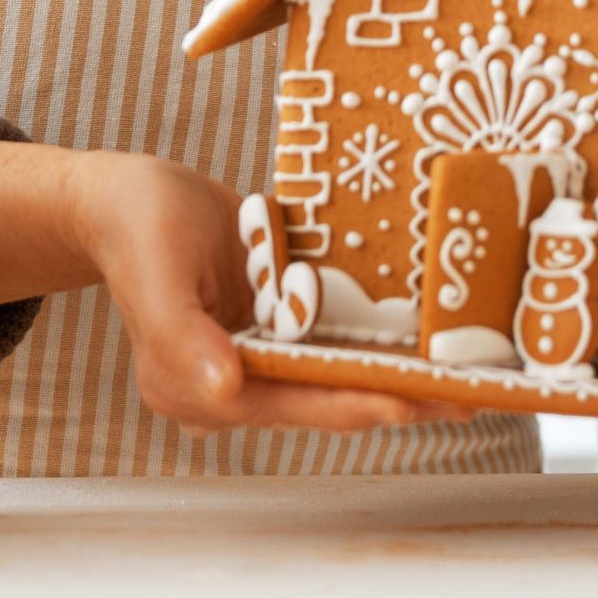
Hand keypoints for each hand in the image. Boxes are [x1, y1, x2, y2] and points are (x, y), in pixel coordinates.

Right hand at [74, 154, 460, 434]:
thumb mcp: (155, 274)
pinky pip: (332, 330)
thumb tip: (225, 389)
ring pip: (338, 366)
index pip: (291, 403)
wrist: (128, 195)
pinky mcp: (277, 320)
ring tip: (467, 369)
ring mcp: (259, 350)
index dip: (353, 402)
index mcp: (199, 387)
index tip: (410, 401)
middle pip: (326, 393)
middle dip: (397, 395)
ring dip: (398, 367)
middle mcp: (234, 380)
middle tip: (469, 393)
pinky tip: (428, 326)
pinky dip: (378, 331)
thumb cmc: (136, 227)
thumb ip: (183, 338)